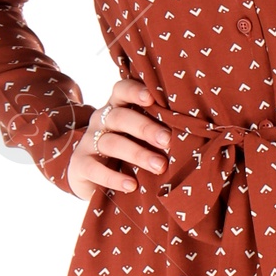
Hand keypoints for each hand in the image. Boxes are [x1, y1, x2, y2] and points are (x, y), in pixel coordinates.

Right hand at [67, 78, 169, 200]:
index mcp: (117, 107)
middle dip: (146, 128)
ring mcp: (88, 142)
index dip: (135, 91)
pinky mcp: (80, 165)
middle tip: (168, 141)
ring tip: (159, 166)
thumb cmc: (126, 152)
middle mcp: (101, 120)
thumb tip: (195, 135)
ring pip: (111, 143)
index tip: (152, 99)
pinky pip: (95, 169)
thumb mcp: (139, 138)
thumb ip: (158, 131)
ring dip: (137, 154)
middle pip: (120, 117)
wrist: (89, 177)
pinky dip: (114, 178)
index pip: (121, 90)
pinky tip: (132, 185)